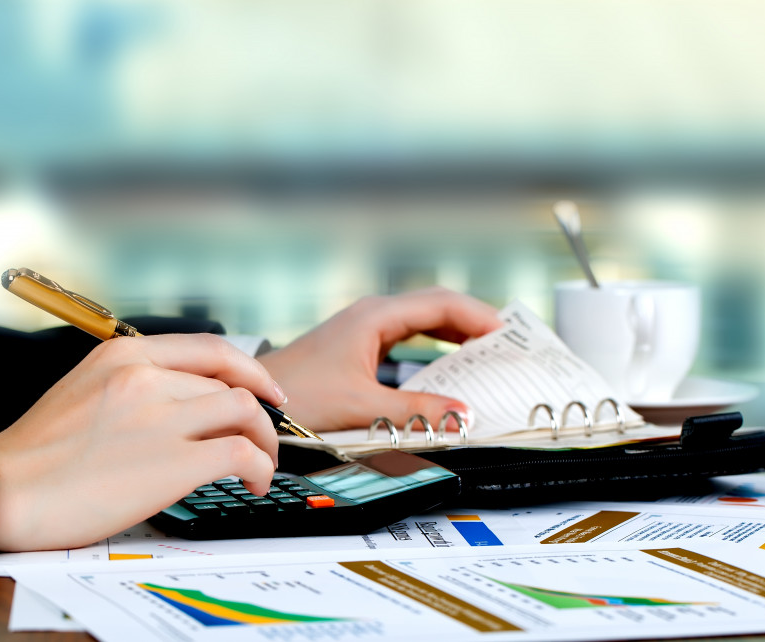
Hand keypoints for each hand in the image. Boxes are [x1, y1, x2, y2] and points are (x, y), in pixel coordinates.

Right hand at [0, 334, 285, 551]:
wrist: (3, 493)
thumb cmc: (40, 454)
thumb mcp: (87, 390)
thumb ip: (137, 383)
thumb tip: (188, 398)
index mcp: (125, 355)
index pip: (210, 349)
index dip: (250, 369)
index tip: (267, 390)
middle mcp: (146, 377)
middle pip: (233, 383)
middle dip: (261, 413)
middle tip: (265, 437)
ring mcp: (160, 417)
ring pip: (245, 412)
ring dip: (265, 441)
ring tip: (260, 465)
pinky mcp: (172, 461)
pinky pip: (240, 452)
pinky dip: (260, 467)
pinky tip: (252, 482)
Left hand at [258, 287, 501, 432]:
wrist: (256, 399)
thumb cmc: (300, 395)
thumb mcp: (365, 407)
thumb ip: (417, 410)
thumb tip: (461, 415)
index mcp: (377, 317)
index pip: (442, 304)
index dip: (479, 317)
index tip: (508, 334)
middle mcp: (373, 315)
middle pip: (436, 307)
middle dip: (473, 322)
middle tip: (507, 343)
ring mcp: (365, 328)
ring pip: (422, 321)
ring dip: (454, 334)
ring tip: (486, 352)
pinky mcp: (358, 344)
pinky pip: (407, 336)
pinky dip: (433, 346)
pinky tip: (447, 363)